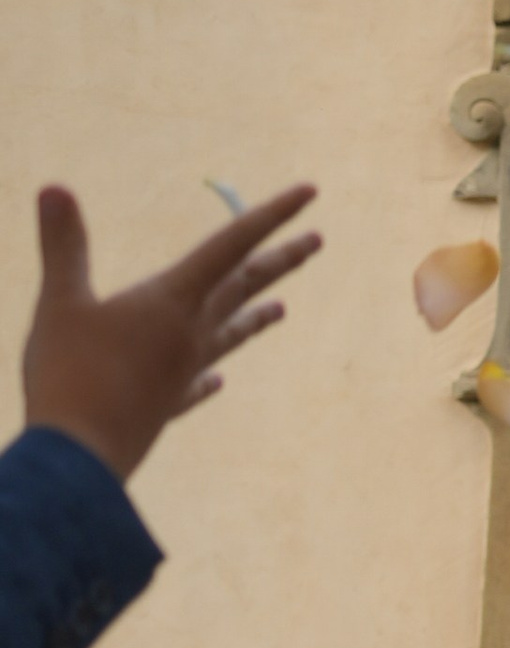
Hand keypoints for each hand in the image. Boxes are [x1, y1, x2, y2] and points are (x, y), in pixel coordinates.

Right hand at [21, 180, 320, 485]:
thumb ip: (63, 246)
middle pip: (244, 287)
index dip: (270, 214)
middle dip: (282, 259)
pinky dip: (211, 377)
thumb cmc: (69, 375)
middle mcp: (190, 334)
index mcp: (173, 300)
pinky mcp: (167, 407)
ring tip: (283, 310)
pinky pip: (197, 386)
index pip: (230, 243)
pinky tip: (218, 380)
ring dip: (257, 317)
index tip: (310, 192)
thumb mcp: (60, 303)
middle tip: (317, 240)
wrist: (79, 460)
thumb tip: (53, 187)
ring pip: (230, 335)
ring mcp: (183, 373)